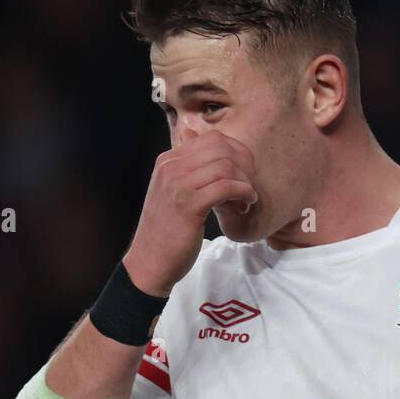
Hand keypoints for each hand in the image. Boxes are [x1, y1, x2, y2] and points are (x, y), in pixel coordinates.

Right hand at [122, 129, 256, 295]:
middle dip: (244, 165)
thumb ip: (185, 168)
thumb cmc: (166, 231)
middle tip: (250, 185)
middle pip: (221, 149)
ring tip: (246, 200)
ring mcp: (178, 185)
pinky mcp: (189, 205)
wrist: (150, 262)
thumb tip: (192, 136)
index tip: (246, 172)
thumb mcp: (172, 192)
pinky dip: (243, 193)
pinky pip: (226, 187)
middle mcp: (171, 168)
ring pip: (225, 167)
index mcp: (168, 161)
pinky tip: (245, 205)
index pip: (212, 140)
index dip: (237, 152)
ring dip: (245, 182)